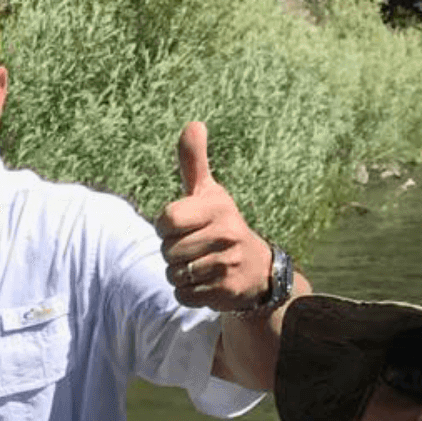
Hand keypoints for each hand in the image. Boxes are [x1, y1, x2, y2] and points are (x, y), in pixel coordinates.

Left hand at [155, 121, 272, 311]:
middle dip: (172, 253)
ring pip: (174, 274)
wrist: (256, 268)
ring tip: (201, 264)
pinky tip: (206, 282)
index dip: (166, 227)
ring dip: (179, 273)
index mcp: (216, 207)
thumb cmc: (220, 224)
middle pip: (167, 251)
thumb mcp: (209, 192)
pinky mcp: (226, 290)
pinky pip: (183, 295)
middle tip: (194, 247)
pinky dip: (187, 292)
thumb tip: (193, 124)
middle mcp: (226, 233)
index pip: (165, 221)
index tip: (182, 225)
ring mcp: (228, 263)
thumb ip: (193, 162)